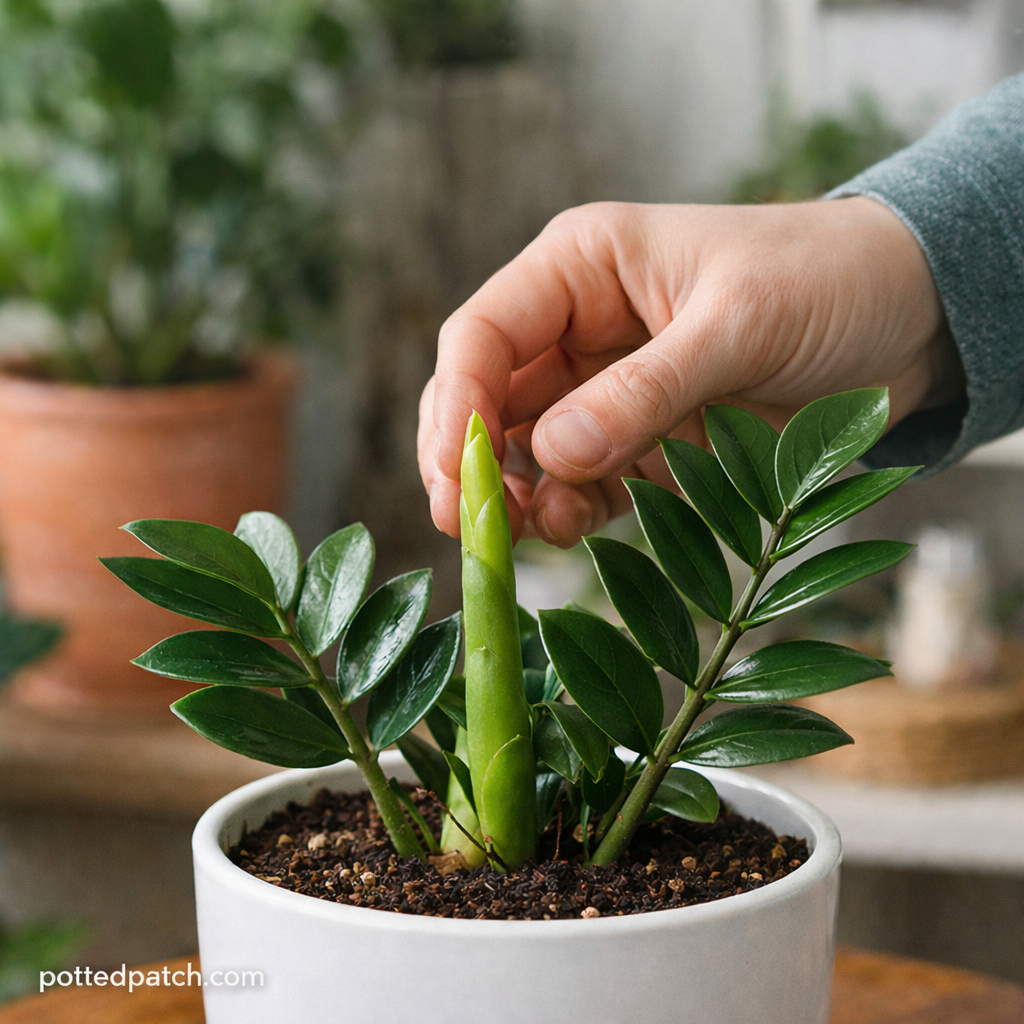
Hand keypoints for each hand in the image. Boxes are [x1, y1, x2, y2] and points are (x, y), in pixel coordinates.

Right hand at [419, 198, 960, 547]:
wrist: (910, 318)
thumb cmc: (827, 282)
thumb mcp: (737, 325)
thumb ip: (645, 390)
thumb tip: (551, 455)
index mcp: (582, 267)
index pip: (484, 334)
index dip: (459, 403)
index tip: (458, 470)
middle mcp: (579, 330)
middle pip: (487, 400)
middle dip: (470, 460)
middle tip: (467, 523)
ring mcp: (607, 391)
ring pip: (525, 451)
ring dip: (512, 494)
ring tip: (525, 530)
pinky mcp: (641, 443)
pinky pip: (579, 484)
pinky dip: (563, 510)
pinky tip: (567, 524)